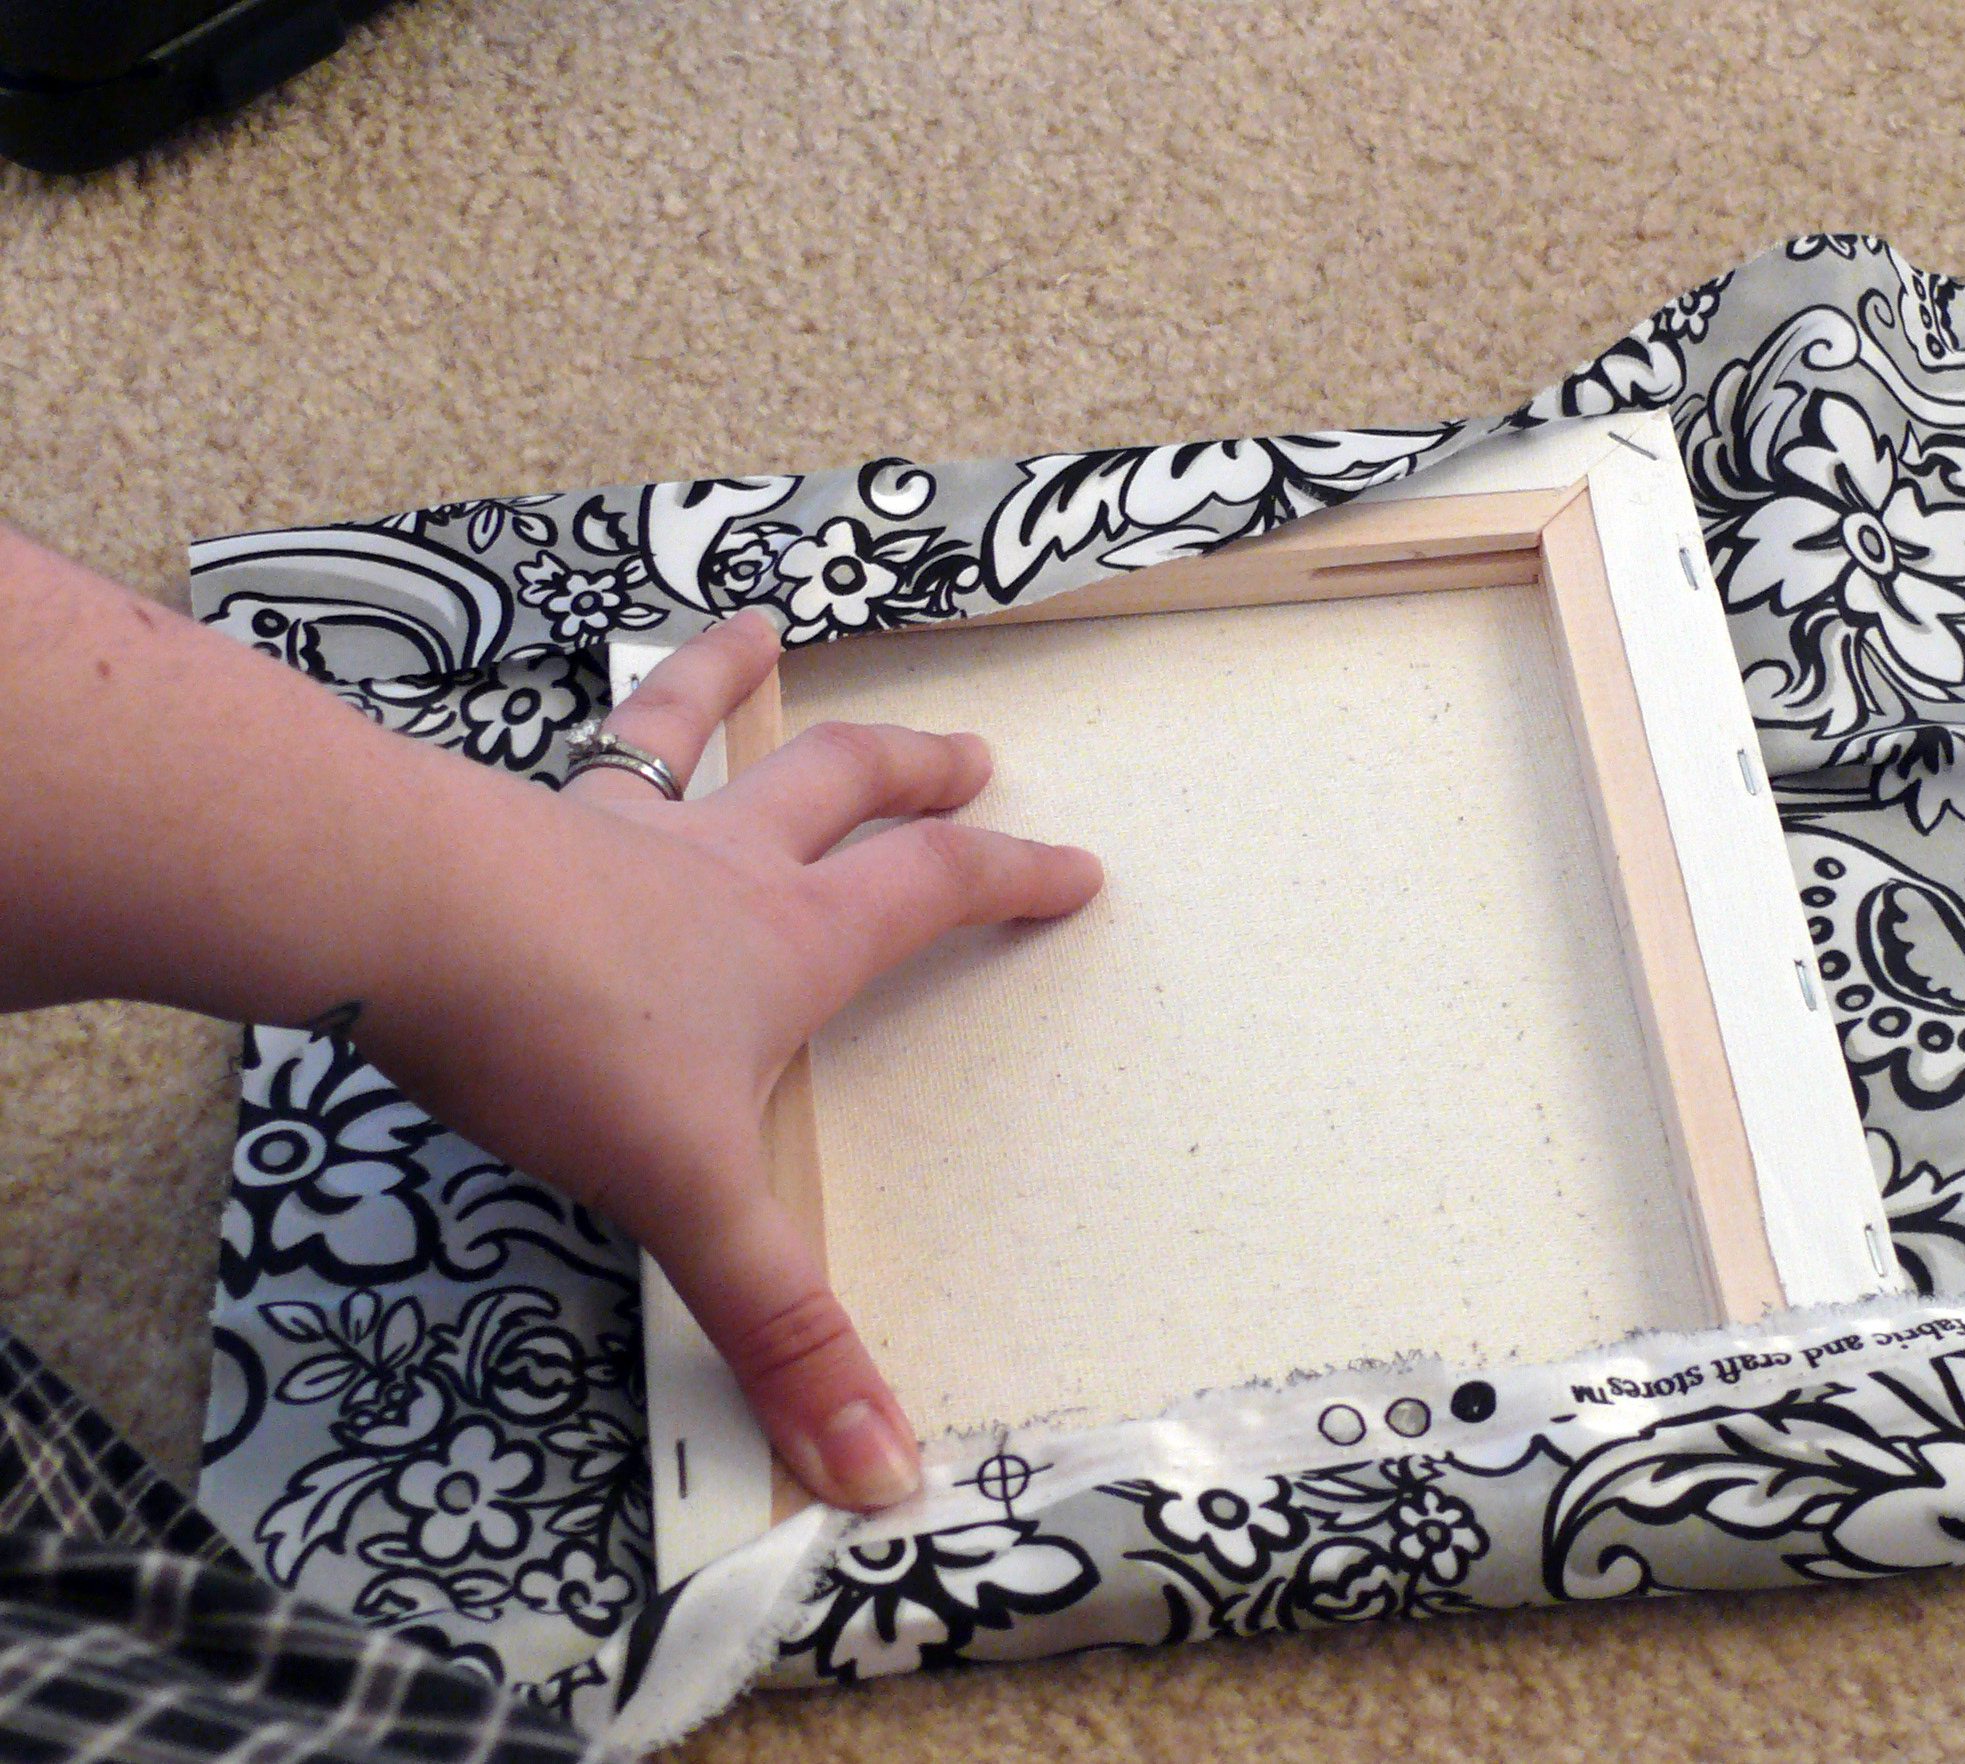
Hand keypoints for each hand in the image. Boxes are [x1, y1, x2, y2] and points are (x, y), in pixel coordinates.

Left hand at [350, 611, 1101, 1510]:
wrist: (397, 917)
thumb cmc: (562, 1040)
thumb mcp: (689, 1199)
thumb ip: (780, 1331)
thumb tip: (884, 1471)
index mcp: (789, 941)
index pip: (933, 893)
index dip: (1014, 879)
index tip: (1081, 868)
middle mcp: (720, 865)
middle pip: (844, 793)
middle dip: (916, 776)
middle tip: (974, 755)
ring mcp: (617, 826)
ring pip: (700, 740)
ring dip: (742, 690)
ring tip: (768, 632)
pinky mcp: (517, 818)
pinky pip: (575, 746)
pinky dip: (604, 702)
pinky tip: (593, 680)